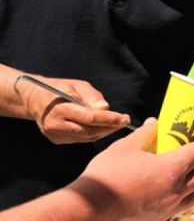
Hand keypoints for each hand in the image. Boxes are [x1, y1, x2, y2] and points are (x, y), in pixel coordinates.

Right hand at [15, 76, 130, 143]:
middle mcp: (56, 125)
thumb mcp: (77, 85)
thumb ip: (91, 96)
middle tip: (125, 121)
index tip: (125, 117)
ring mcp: (55, 135)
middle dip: (110, 127)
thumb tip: (105, 108)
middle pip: (89, 130)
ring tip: (118, 124)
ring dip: (104, 132)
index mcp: (61, 110)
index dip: (109, 119)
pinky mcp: (57, 140)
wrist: (36, 99)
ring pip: (86, 137)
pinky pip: (81, 139)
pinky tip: (104, 128)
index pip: (90, 118)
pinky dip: (94, 134)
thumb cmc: (60, 88)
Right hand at [73, 118, 193, 220]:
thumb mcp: (125, 147)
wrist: (90, 209)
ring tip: (189, 171)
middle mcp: (175, 190)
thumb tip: (154, 123)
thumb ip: (145, 134)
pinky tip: (173, 189)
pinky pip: (181, 207)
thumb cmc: (108, 176)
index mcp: (171, 169)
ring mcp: (168, 207)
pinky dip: (184, 196)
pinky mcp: (159, 219)